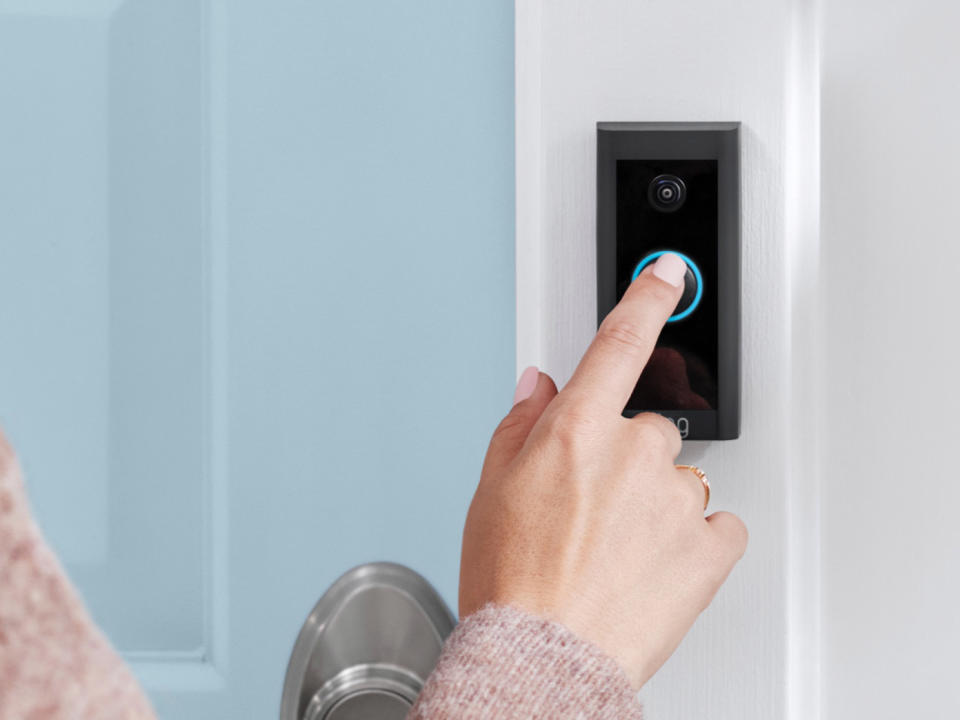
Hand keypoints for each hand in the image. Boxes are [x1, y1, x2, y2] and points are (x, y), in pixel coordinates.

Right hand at [459, 252, 747, 688]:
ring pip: (678, 479)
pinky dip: (695, 539)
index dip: (647, 298)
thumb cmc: (510, 581)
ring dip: (655, 502)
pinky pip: (717, 524)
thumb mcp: (491, 487)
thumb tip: (541, 383)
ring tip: (615, 551)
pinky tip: (655, 565)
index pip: (619, 343)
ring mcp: (676, 499)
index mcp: (577, 430)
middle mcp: (633, 452)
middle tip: (593, 511)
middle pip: (648, 428)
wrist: (543, 657)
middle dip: (626, 458)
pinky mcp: (709, 547)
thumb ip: (522, 422)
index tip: (668, 272)